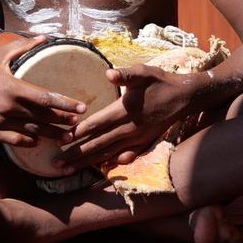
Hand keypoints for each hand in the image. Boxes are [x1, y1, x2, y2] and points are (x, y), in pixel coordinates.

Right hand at [0, 34, 87, 146]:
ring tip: (66, 138)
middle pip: (43, 117)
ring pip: (32, 131)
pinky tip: (38, 142)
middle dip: (62, 121)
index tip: (81, 108)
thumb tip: (44, 37)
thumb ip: (21, 46)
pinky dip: (27, 141)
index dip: (65, 104)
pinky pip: (14, 140)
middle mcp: (8, 107)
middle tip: (79, 124)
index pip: (46, 98)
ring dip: (51, 135)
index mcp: (12, 87)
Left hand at [53, 64, 191, 172]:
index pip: (95, 125)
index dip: (77, 133)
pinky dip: (110, 163)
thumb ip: (125, 74)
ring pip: (108, 154)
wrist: (186, 97)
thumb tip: (109, 74)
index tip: (61, 141)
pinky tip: (100, 169)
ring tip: (69, 171)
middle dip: (76, 155)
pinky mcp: (144, 143)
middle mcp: (128, 129)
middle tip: (56, 164)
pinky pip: (124, 157)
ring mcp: (136, 139)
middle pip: (97, 144)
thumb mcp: (143, 72)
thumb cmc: (161, 81)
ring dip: (87, 163)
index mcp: (123, 111)